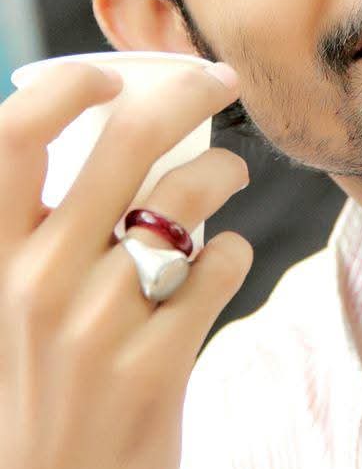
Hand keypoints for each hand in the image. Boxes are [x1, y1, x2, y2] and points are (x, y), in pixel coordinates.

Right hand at [0, 61, 252, 468]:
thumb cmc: (32, 390)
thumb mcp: (11, 302)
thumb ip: (47, 229)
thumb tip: (114, 134)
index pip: (14, 136)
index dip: (69, 87)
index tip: (112, 78)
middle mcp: (37, 282)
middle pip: (126, 142)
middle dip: (185, 94)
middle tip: (217, 82)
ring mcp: (97, 326)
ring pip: (188, 197)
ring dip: (224, 171)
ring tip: (231, 175)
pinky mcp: (154, 367)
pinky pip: (218, 268)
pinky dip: (231, 252)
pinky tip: (220, 262)